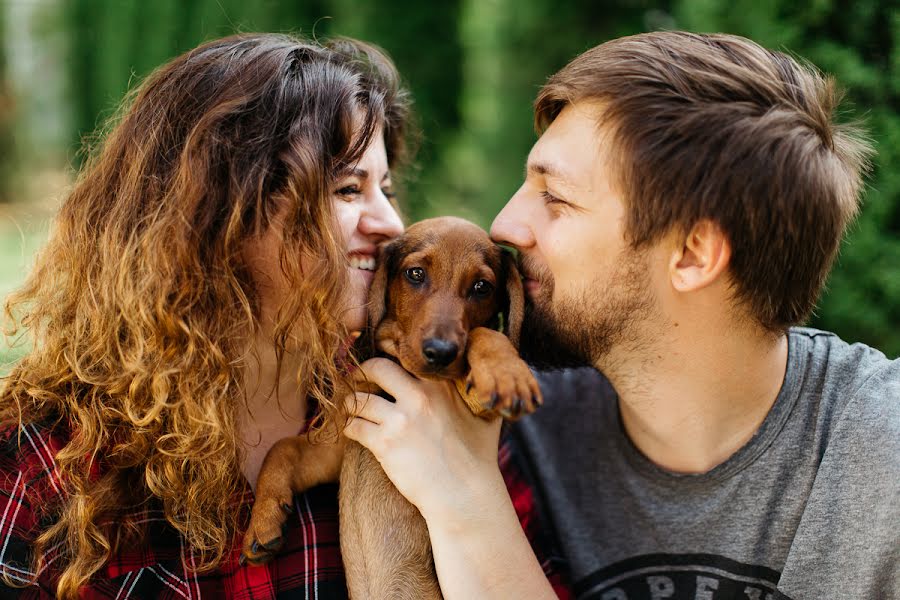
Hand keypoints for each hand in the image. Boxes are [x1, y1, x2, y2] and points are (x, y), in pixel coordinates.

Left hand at [343, 358, 505, 524]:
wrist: (466, 495)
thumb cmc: (479, 457)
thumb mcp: (485, 415)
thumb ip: (476, 392)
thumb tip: (478, 377)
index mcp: (442, 385)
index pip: (406, 356)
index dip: (388, 353)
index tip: (380, 360)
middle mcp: (420, 396)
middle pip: (376, 367)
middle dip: (361, 371)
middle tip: (356, 378)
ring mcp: (401, 419)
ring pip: (358, 399)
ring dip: (350, 403)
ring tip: (350, 408)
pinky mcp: (385, 443)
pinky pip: (354, 426)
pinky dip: (348, 427)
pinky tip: (352, 431)